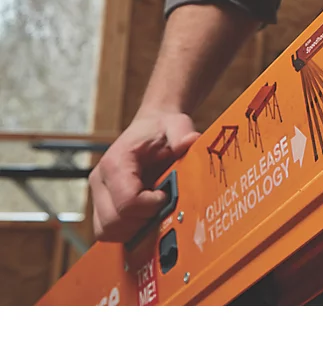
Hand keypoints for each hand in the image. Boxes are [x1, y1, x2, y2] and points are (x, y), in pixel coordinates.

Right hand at [89, 110, 199, 241]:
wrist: (150, 128)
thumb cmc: (161, 129)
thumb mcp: (176, 125)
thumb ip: (182, 135)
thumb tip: (191, 140)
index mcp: (115, 163)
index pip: (127, 202)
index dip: (151, 206)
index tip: (166, 195)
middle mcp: (100, 181)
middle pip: (114, 222)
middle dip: (143, 220)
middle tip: (162, 204)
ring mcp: (98, 194)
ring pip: (107, 231)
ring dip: (134, 229)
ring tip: (153, 210)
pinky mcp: (101, 204)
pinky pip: (108, 230)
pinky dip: (127, 230)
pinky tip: (146, 215)